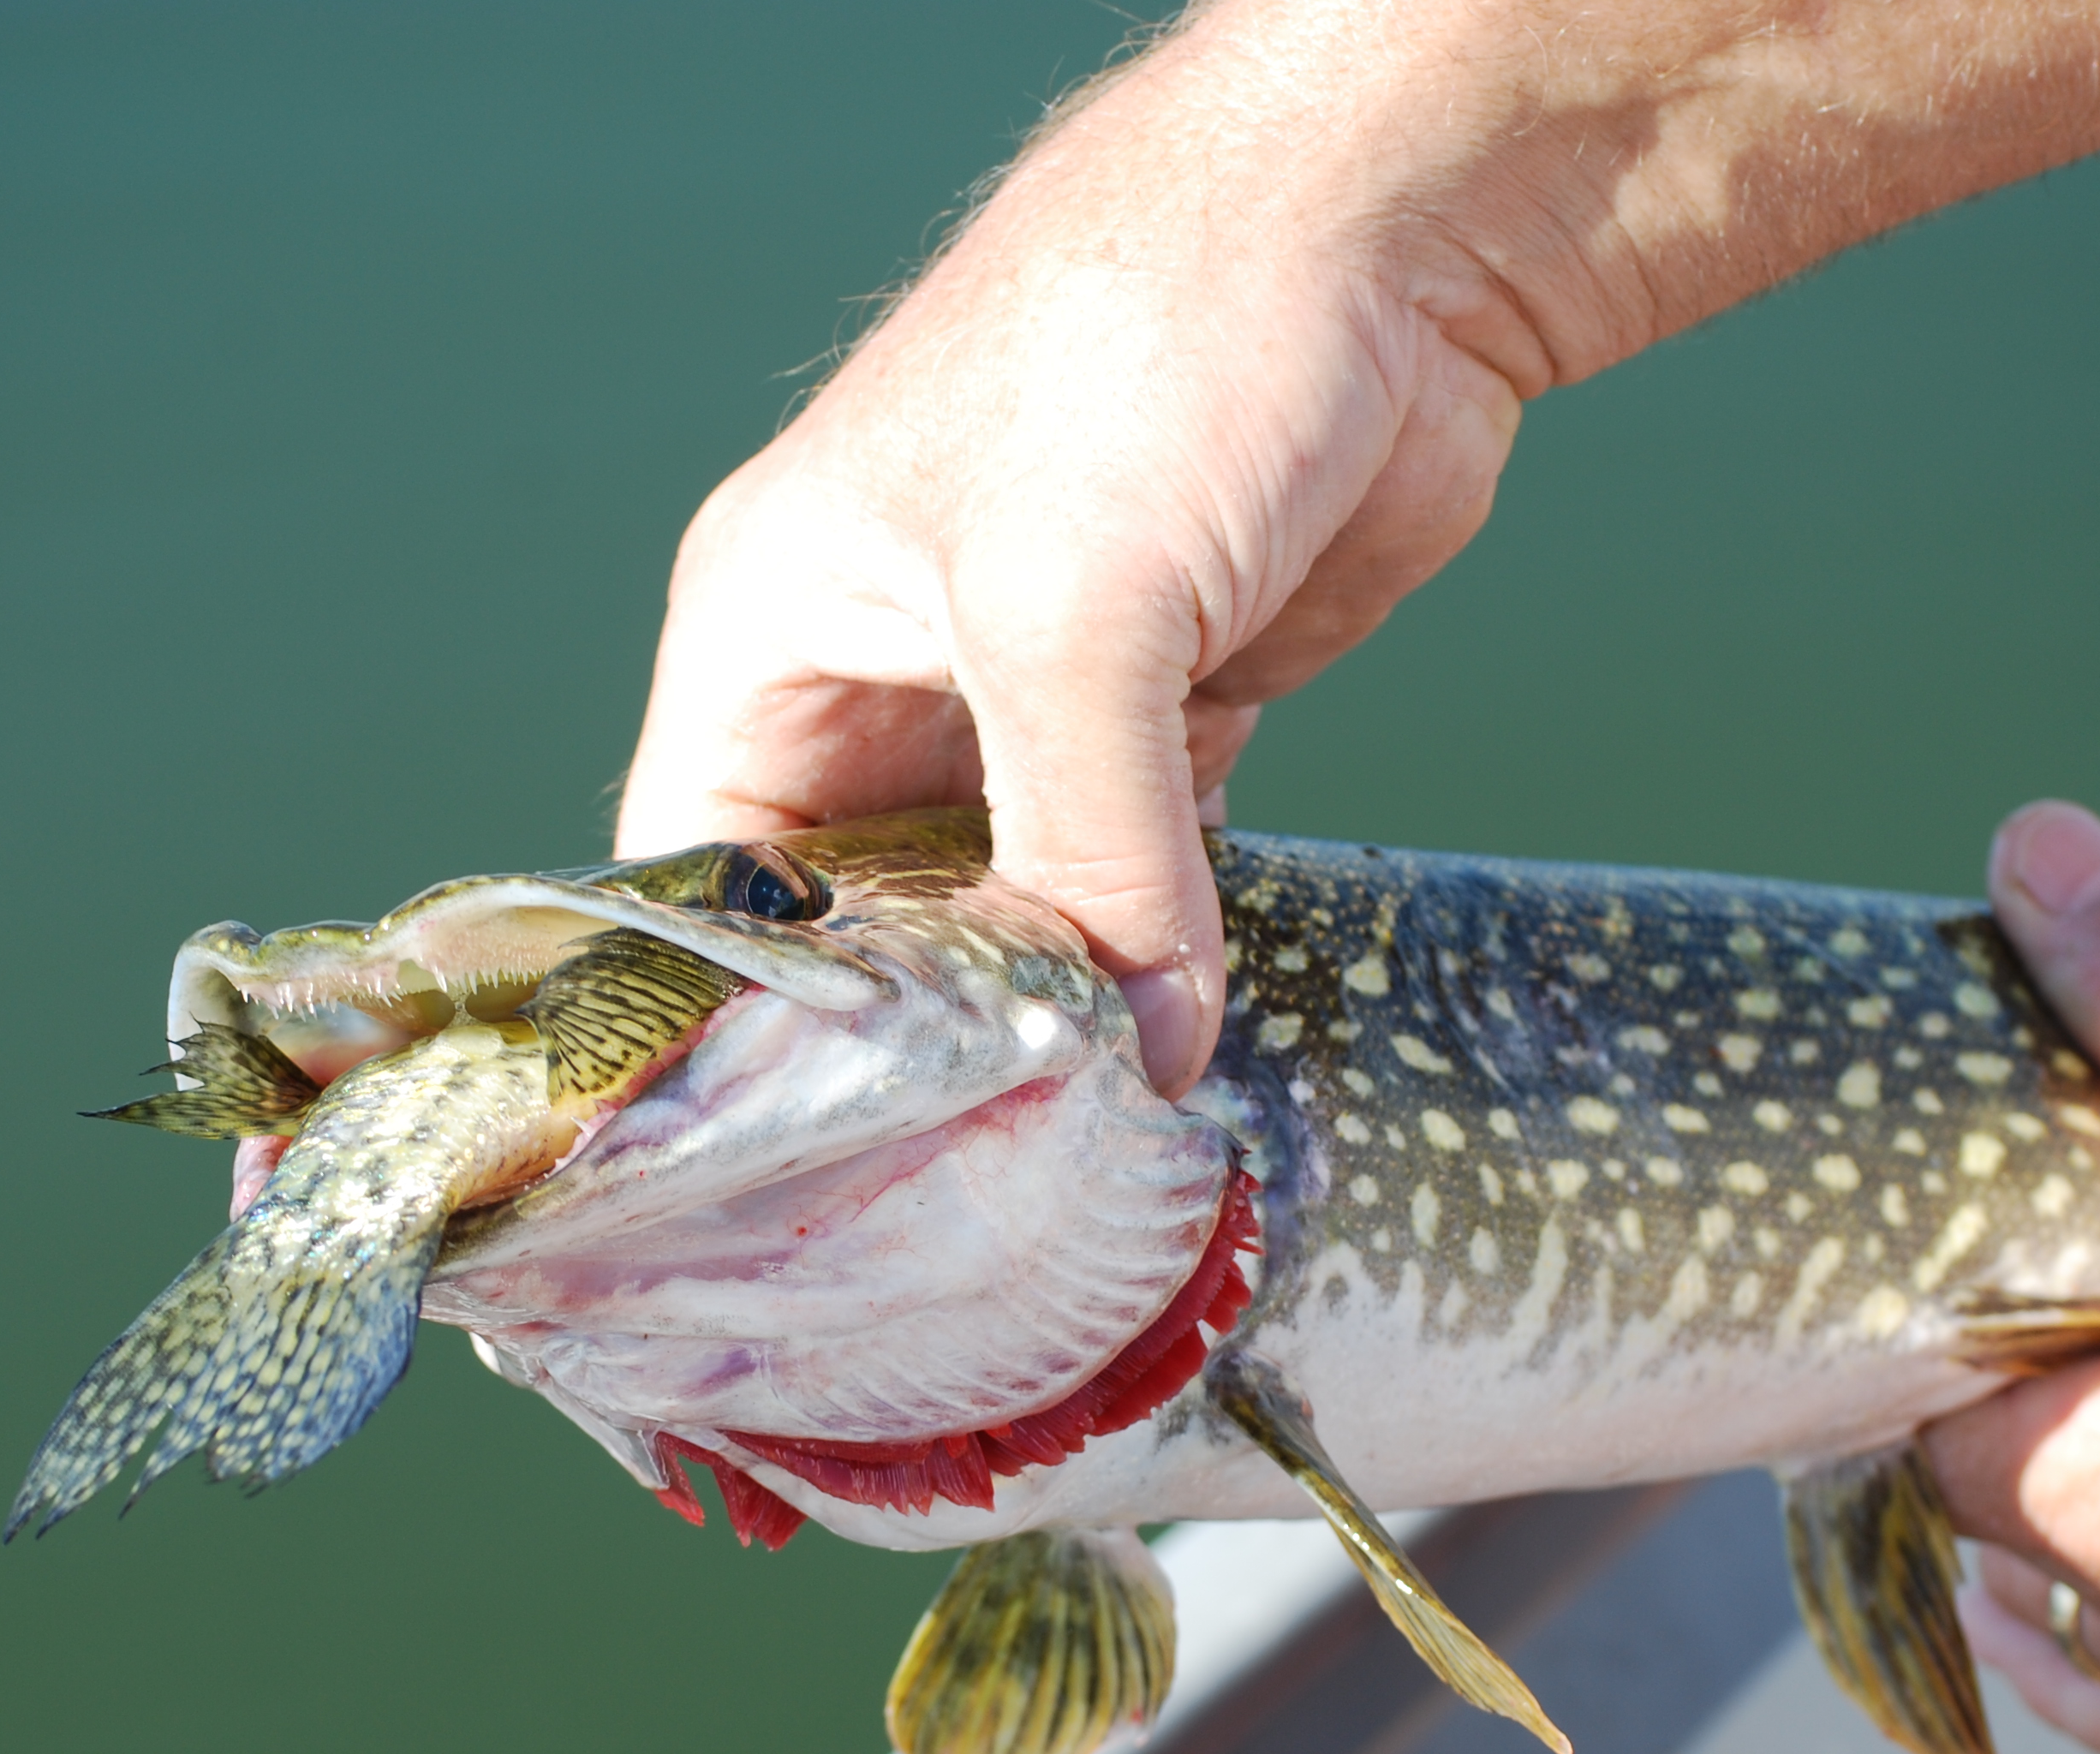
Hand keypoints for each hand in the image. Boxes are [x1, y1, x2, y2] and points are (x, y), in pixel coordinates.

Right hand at [615, 16, 1548, 1094]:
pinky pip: (1140, 868)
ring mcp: (1032, 690)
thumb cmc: (1160, 331)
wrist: (1397, 214)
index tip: (802, 1164)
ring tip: (1079, 1152)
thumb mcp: (1074, 607)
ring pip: (1010, 903)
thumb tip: (1137, 1048)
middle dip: (918, 1039)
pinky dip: (1160, 952)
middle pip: (861, 916)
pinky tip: (1180, 1047)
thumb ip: (1091, 843)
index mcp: (773, 627)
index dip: (738, 1016)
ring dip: (1052, 1009)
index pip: (702, 874)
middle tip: (972, 1193)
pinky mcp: (1175, 700)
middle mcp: (880, 672)